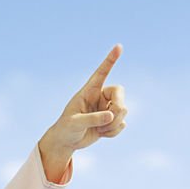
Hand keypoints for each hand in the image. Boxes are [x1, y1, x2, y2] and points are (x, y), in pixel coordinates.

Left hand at [38, 45, 128, 179]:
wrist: (66, 142)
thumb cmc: (66, 129)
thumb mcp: (75, 123)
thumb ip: (92, 119)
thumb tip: (112, 115)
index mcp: (89, 91)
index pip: (101, 72)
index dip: (110, 60)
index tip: (118, 46)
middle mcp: (100, 97)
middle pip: (120, 93)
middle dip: (119, 108)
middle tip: (111, 119)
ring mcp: (106, 108)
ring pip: (123, 111)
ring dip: (114, 124)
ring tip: (100, 130)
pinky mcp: (111, 121)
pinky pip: (122, 124)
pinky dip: (114, 132)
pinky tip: (102, 134)